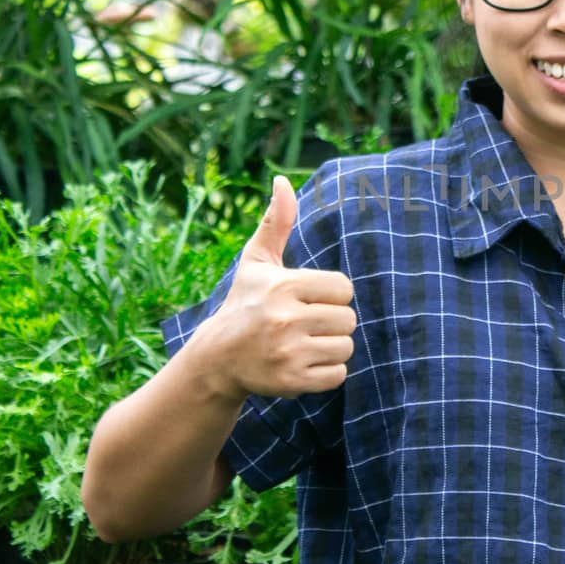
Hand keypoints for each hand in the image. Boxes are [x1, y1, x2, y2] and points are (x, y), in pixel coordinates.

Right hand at [186, 175, 355, 401]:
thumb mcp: (256, 261)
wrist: (216, 359)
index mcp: (284, 286)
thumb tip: (283, 181)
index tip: (307, 300)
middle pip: (348, 319)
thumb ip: (276, 222)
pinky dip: (325, 373)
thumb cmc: (244, 304)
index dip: (330, 295)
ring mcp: (288, 353)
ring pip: (346, 348)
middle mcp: (285, 319)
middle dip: (331, 323)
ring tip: (302, 344)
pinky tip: (302, 364)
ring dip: (330, 348)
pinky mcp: (291, 382)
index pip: (344, 288)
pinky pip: (337, 376)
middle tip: (304, 325)